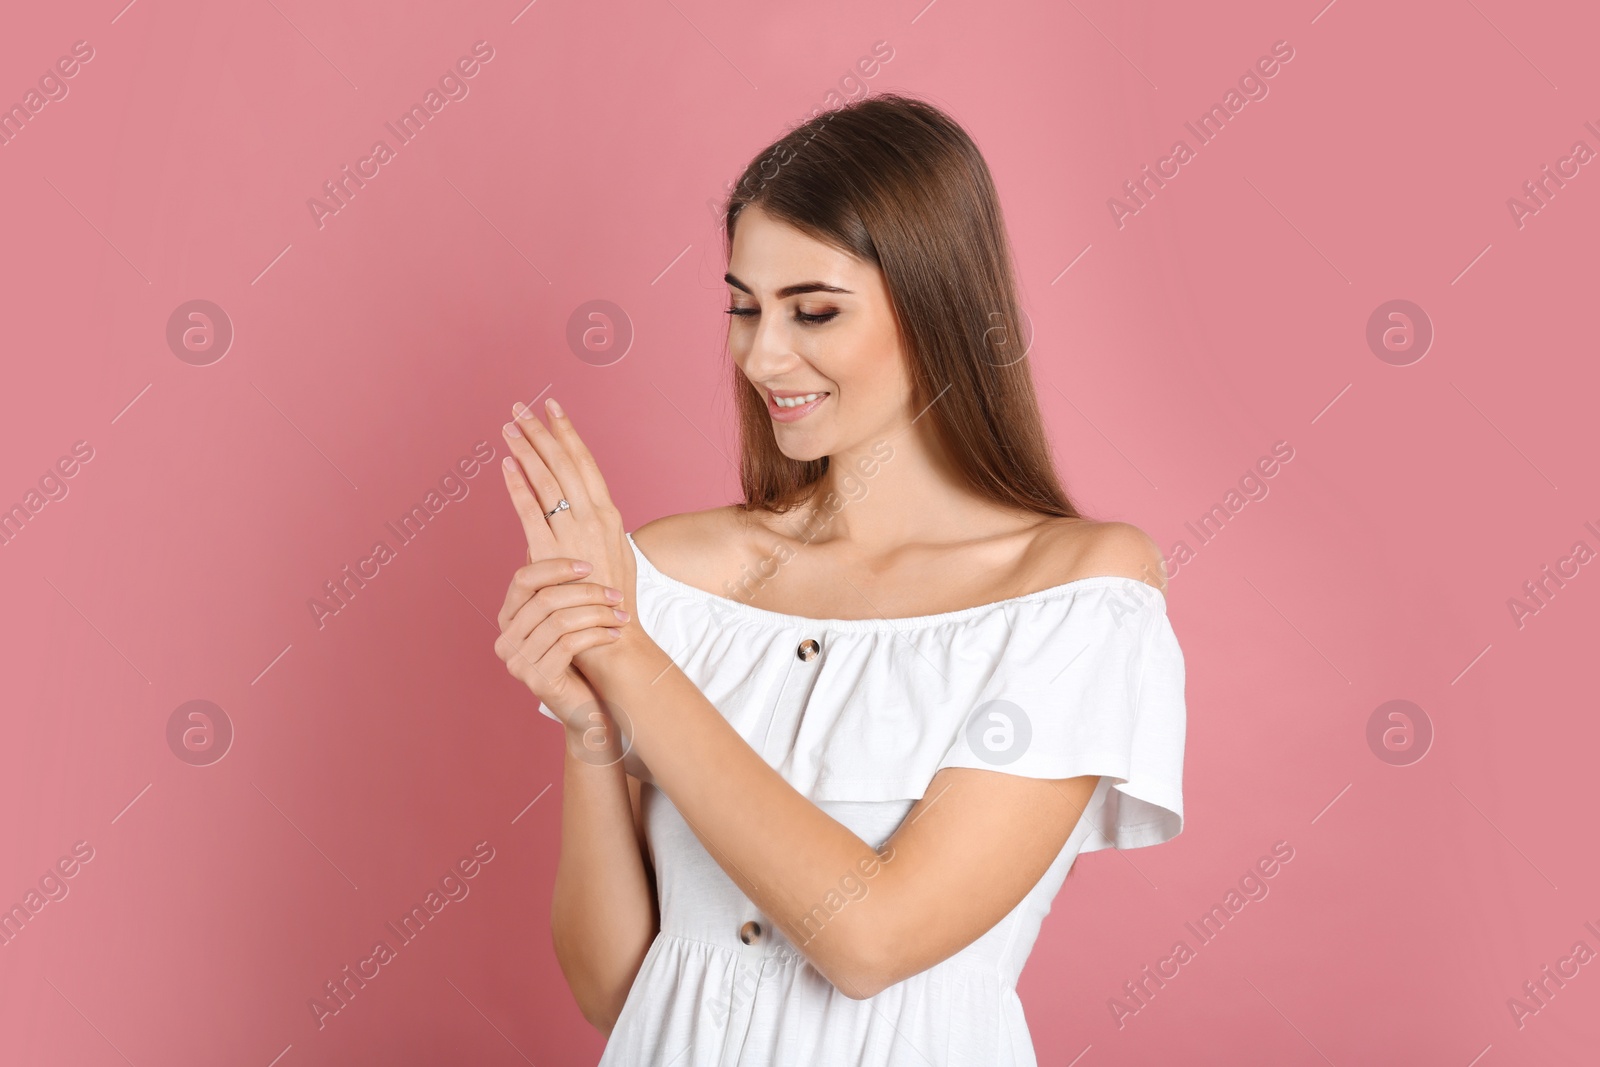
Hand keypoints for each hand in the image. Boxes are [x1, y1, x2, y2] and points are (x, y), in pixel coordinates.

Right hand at [493, 554, 625, 725]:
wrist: (592, 705)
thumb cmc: (582, 656)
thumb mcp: (570, 617)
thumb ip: (560, 585)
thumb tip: (566, 536)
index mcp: (508, 619)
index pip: (523, 579)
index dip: (556, 567)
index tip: (589, 565)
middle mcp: (506, 640)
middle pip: (544, 599)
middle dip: (585, 592)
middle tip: (615, 594)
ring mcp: (518, 663)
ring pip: (559, 621)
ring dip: (597, 614)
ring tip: (621, 615)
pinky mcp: (537, 680)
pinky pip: (569, 644)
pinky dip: (597, 635)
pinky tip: (615, 634)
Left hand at [499, 396, 638, 674]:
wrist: (612, 634)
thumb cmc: (612, 599)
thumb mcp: (615, 553)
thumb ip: (593, 530)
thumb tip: (571, 514)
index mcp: (610, 514)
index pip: (586, 463)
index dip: (568, 434)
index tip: (554, 411)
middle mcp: (595, 516)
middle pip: (565, 462)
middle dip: (543, 431)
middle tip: (523, 407)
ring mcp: (574, 533)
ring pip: (547, 479)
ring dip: (527, 450)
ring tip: (510, 427)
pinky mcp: (552, 551)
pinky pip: (530, 510)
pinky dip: (517, 485)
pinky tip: (506, 465)